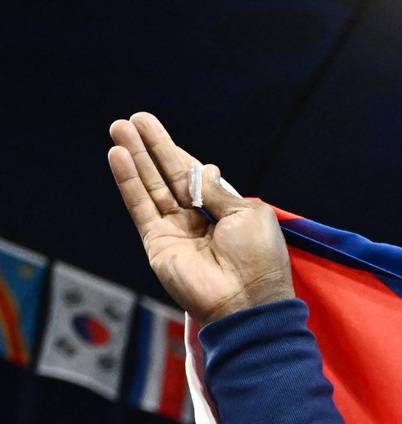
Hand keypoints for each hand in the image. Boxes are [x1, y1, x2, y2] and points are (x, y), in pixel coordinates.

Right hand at [106, 112, 293, 323]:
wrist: (248, 299)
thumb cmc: (258, 258)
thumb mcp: (248, 214)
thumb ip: (220, 191)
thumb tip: (204, 168)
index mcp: (224, 213)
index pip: (193, 175)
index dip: (173, 152)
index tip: (152, 127)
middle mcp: (198, 221)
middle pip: (167, 177)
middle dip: (149, 148)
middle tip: (131, 120)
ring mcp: (176, 232)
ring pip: (150, 188)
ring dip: (135, 158)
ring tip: (118, 128)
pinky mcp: (158, 243)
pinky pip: (140, 207)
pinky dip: (128, 182)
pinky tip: (118, 156)